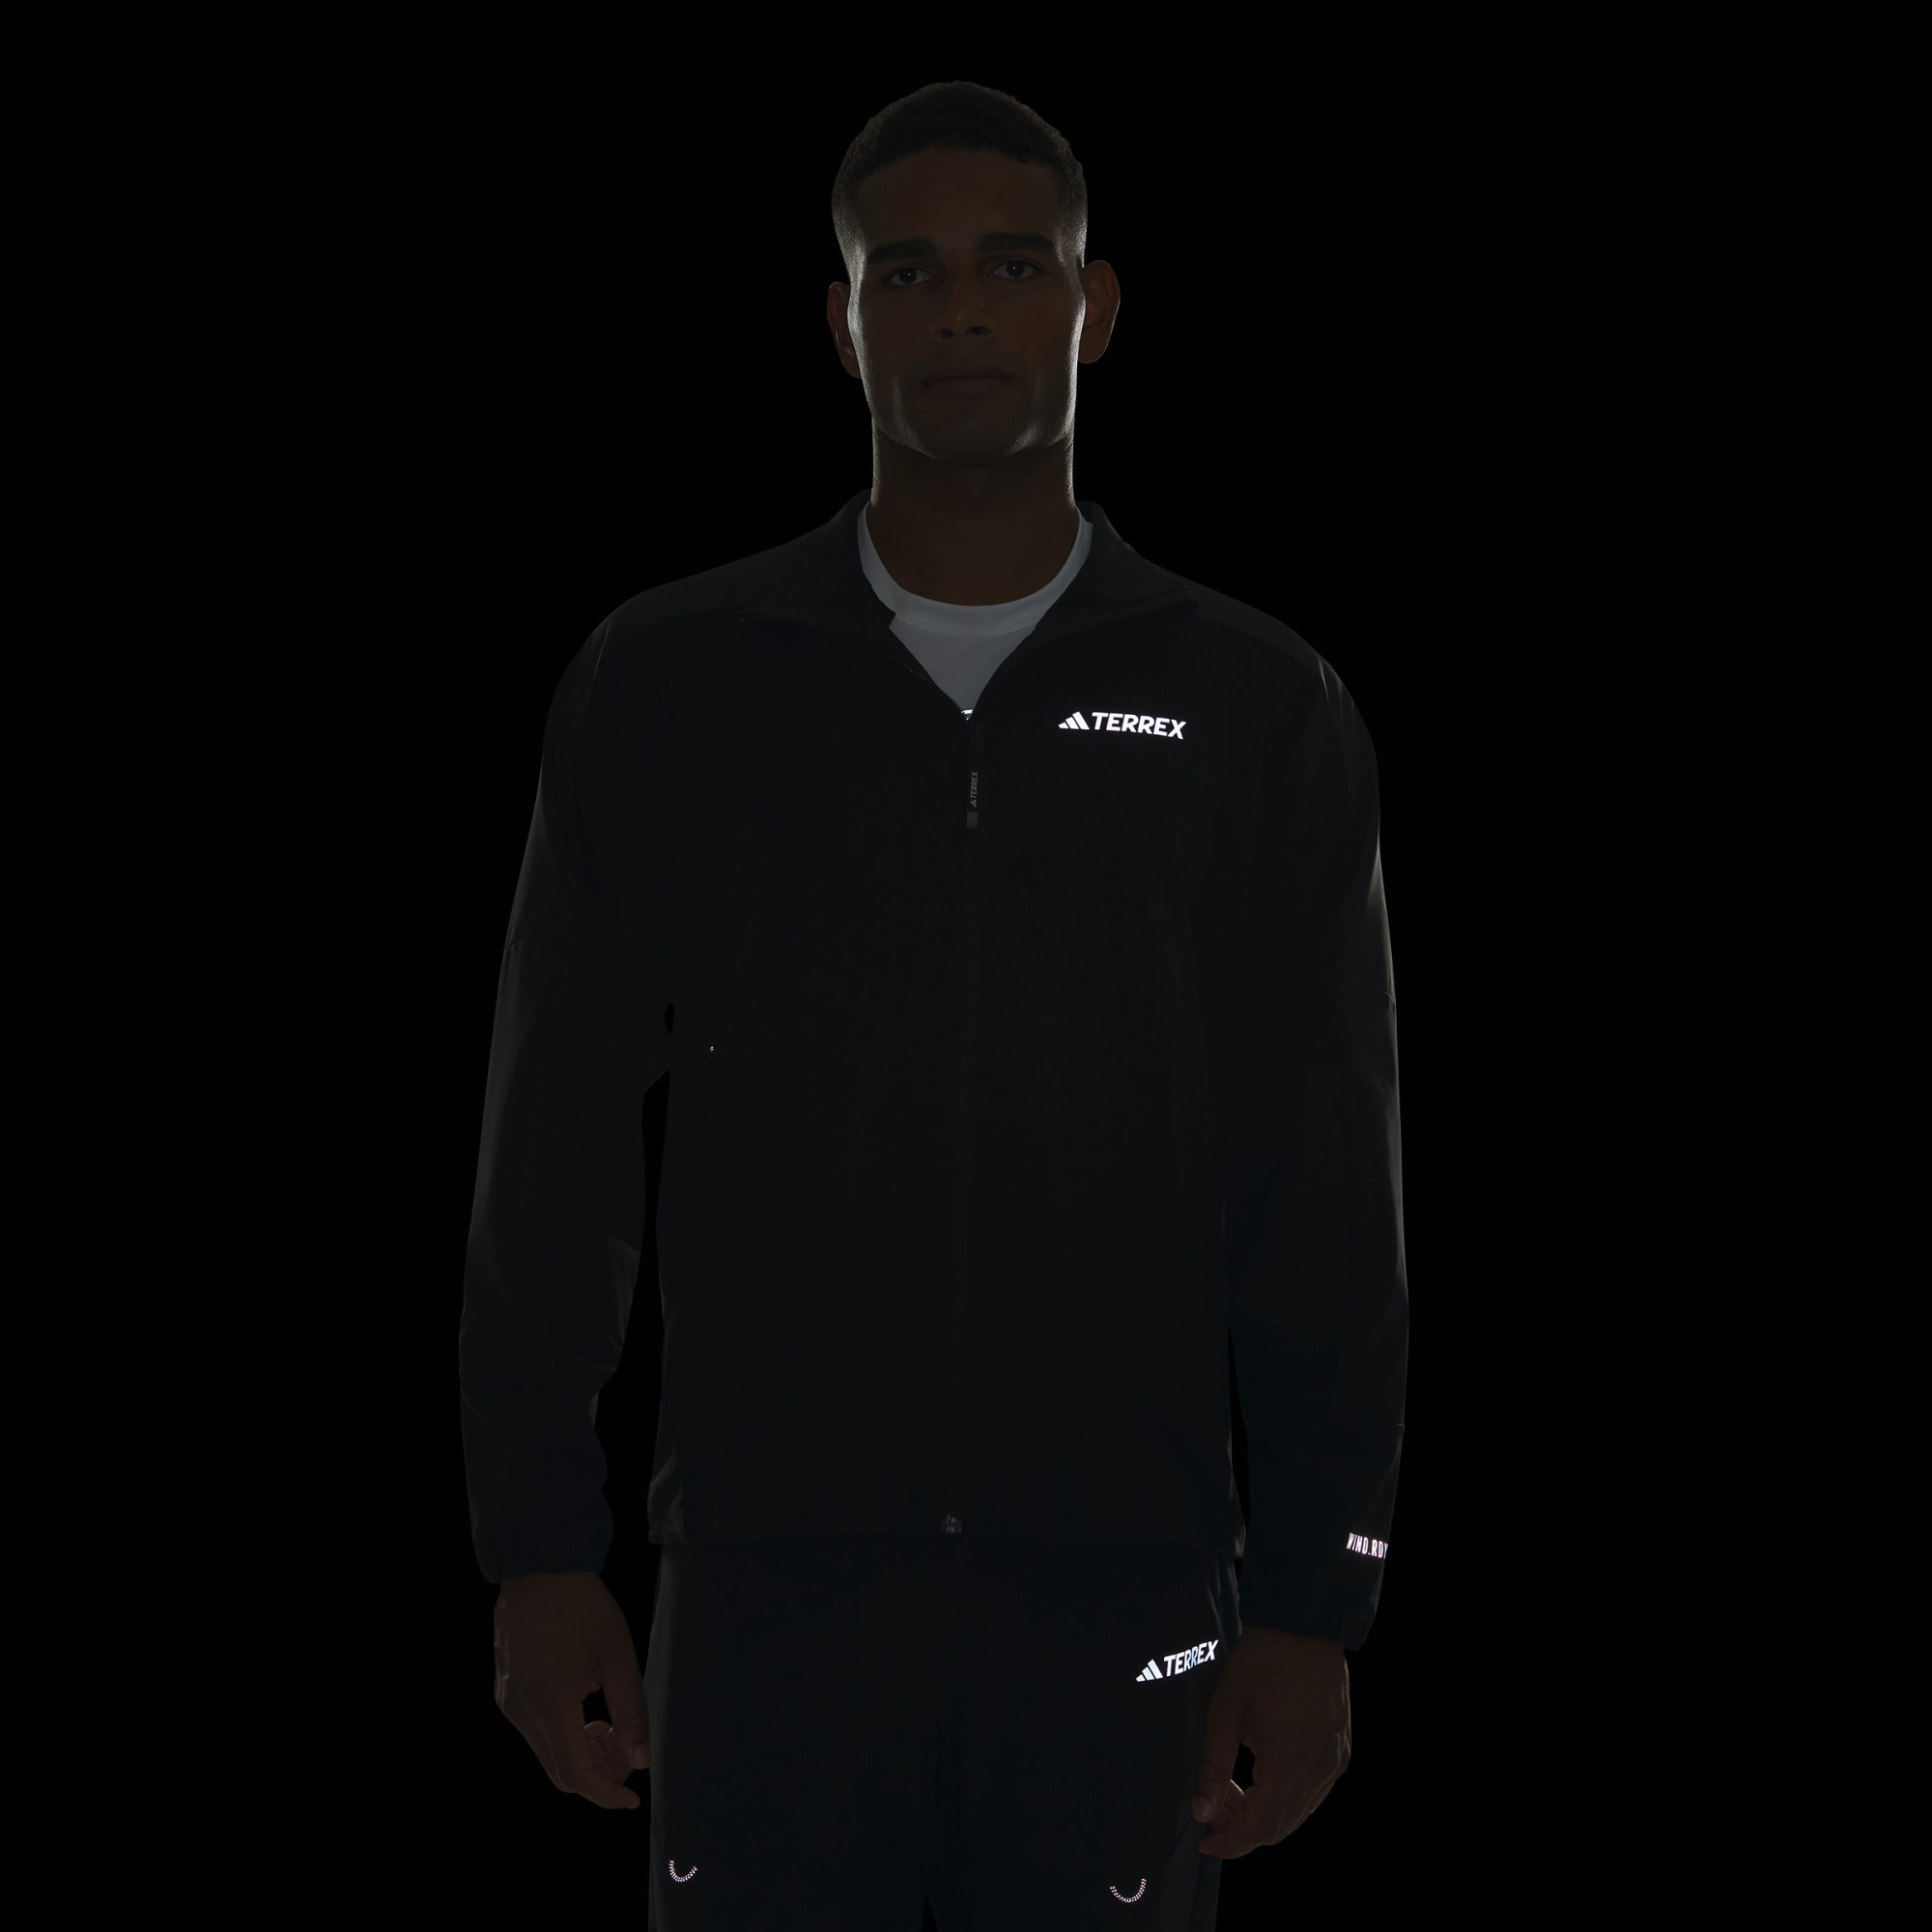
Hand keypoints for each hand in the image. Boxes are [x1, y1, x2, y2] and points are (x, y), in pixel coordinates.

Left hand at [1191, 1623, 1350, 1857]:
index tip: (1206, 1841)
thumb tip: (1202, 1811)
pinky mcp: (1341, 1752)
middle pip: (1281, 1827)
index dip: (1231, 1843)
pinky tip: (1261, 1776)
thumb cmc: (1262, 1662)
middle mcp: (1319, 1771)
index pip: (1261, 1829)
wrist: (1304, 1625)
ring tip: (1233, 1790)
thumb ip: (1212, 1768)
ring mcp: (1335, 1763)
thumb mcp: (1225, 1712)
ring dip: (1264, 1814)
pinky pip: (1314, 1793)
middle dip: (1243, 1829)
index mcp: (1288, 1763)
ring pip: (1299, 1813)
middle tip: (1213, 1810)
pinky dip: (1285, 1797)